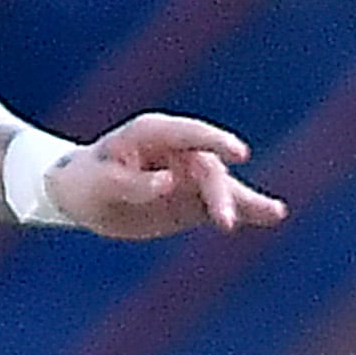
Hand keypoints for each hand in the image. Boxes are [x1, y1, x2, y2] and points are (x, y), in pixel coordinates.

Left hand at [46, 111, 285, 237]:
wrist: (81, 195)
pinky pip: (220, 205)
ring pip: (222, 187)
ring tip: (274, 212)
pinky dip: (245, 210)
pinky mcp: (192, 200)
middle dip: (219, 194)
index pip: (190, 134)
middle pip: (209, 169)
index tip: (239, 153)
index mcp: (153, 133)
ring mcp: (188, 175)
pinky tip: (273, 214)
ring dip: (245, 201)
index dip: (216, 141)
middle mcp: (178, 151)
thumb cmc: (85, 182)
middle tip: (224, 221)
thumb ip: (131, 184)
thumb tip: (167, 183)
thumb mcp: (98, 184)